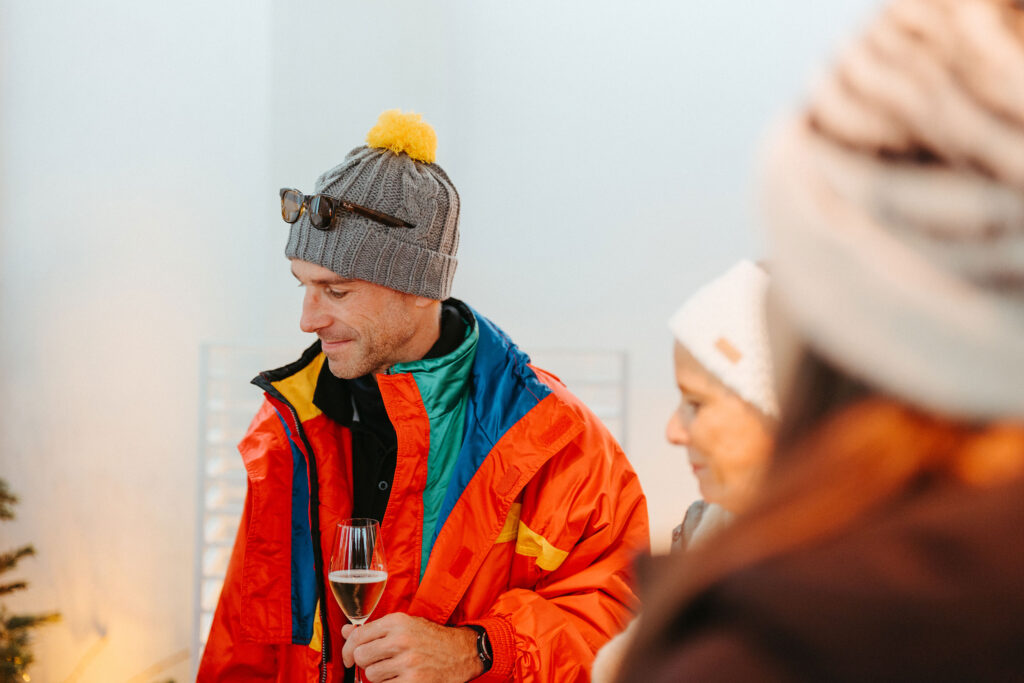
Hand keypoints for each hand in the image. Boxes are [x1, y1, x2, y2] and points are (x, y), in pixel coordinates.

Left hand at [341, 612, 483, 681]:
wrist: (461, 652)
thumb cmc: (431, 638)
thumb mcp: (405, 625)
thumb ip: (374, 628)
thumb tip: (346, 630)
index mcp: (397, 622)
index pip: (358, 635)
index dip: (347, 648)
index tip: (348, 657)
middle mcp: (401, 640)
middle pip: (361, 656)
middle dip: (365, 663)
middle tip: (377, 663)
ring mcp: (408, 662)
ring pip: (371, 675)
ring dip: (378, 677)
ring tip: (393, 671)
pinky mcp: (414, 682)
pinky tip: (400, 678)